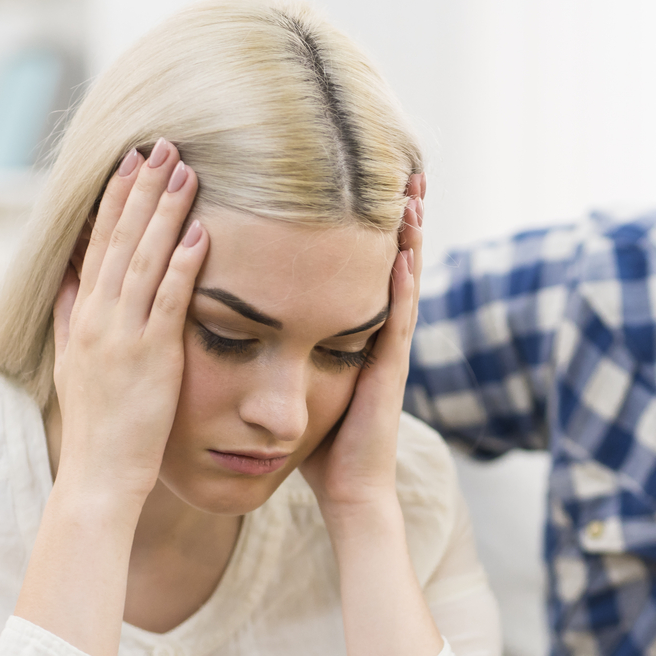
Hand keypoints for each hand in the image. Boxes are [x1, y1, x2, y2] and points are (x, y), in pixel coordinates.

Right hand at [48, 137, 206, 503]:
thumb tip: (65, 278)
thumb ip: (69, 317)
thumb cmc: (96, 425)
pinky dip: (184, 266)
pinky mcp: (151, 357)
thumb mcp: (70, 363)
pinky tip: (199, 234)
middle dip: (142, 189)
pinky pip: (169, 302)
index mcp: (81, 316)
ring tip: (186, 171)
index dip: (114, 198)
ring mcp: (122, 336)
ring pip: (144, 260)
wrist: (99, 474)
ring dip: (165, 212)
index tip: (131, 160)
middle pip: (120, 239)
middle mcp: (97, 318)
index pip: (97, 243)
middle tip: (163, 145)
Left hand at [297, 174, 424, 515]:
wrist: (347, 489)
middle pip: (389, 261)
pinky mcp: (389, 371)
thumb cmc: (320, 443)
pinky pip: (396, 320)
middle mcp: (376, 334)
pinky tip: (402, 252)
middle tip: (399, 166)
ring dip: (408, 237)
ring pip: (401, 281)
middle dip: (394, 215)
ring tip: (411, 192)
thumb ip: (282, 350)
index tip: (355, 178)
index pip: (359, 266)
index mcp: (352, 333)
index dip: (363, 224)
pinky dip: (401, 284)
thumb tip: (243, 321)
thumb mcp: (297, 382)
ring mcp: (387, 351)